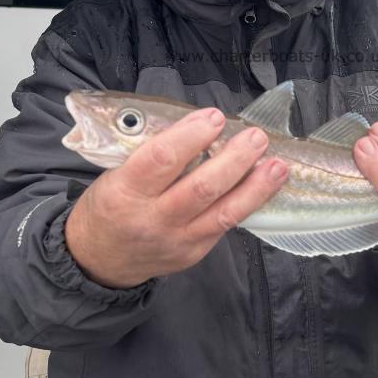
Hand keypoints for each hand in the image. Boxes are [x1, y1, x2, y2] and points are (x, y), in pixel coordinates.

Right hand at [65, 107, 287, 287]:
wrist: (99, 260)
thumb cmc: (110, 204)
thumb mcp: (115, 173)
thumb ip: (152, 154)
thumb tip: (198, 125)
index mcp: (125, 192)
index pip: (162, 160)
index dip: (191, 136)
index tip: (214, 116)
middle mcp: (153, 219)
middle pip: (201, 188)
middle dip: (234, 160)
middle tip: (256, 136)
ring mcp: (177, 241)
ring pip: (223, 213)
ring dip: (255, 187)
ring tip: (278, 165)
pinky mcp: (194, 254)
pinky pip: (225, 226)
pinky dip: (248, 203)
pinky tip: (265, 186)